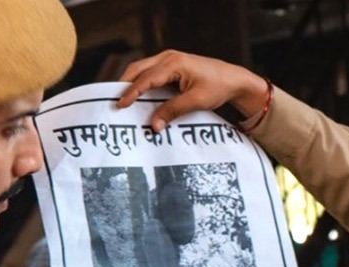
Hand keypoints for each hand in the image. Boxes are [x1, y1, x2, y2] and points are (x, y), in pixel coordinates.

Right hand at [116, 50, 268, 131]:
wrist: (233, 79)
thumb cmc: (218, 87)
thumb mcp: (196, 101)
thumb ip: (173, 111)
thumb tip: (153, 126)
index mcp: (174, 63)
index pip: (146, 78)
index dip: (131, 92)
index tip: (120, 105)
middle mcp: (168, 58)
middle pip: (138, 69)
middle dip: (125, 85)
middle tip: (114, 102)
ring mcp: (169, 59)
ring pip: (142, 70)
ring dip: (132, 83)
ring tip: (123, 100)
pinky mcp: (171, 65)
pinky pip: (151, 73)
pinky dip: (142, 83)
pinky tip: (138, 97)